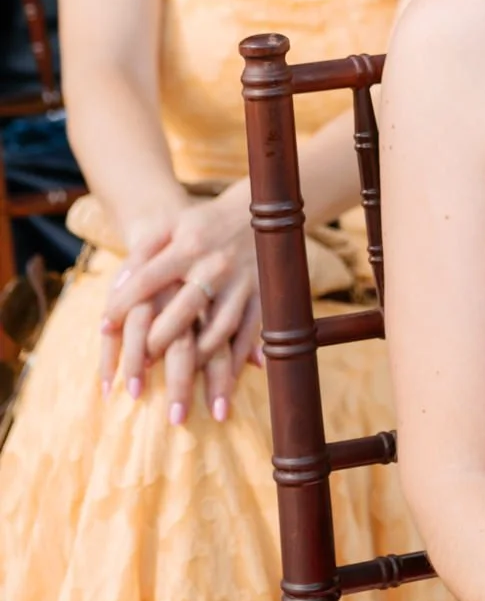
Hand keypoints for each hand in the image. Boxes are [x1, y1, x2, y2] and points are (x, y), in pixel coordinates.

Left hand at [101, 194, 261, 418]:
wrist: (261, 212)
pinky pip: (250, 335)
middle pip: (184, 312)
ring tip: (182, 388)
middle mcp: (216, 265)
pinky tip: (224, 389)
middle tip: (141, 370)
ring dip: (199, 364)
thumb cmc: (202, 225)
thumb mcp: (171, 226)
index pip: (147, 279)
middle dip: (159, 343)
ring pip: (220, 331)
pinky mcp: (264, 297)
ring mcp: (243, 283)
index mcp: (188, 246)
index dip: (122, 303)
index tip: (104, 326)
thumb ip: (143, 253)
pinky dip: (236, 364)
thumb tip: (116, 288)